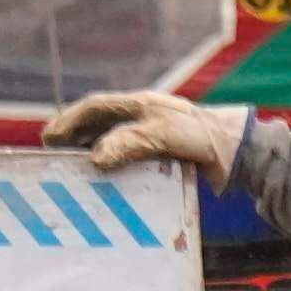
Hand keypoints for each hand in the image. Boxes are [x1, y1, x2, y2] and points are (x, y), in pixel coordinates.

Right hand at [49, 88, 246, 179]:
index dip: (71, 121)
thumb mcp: (162, 134)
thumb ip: (130, 143)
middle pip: (100, 126)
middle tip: (56, 157)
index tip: (50, 138)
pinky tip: (108, 186)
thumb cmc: (202, 135)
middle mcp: (144, 119)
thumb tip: (96, 159)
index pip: (96, 108)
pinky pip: (132, 163)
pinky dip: (116, 171)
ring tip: (76, 173)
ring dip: (94, 156)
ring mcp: (153, 138)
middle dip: (76, 139)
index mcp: (140, 105)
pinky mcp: (164, 158)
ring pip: (114, 145)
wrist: (240, 153)